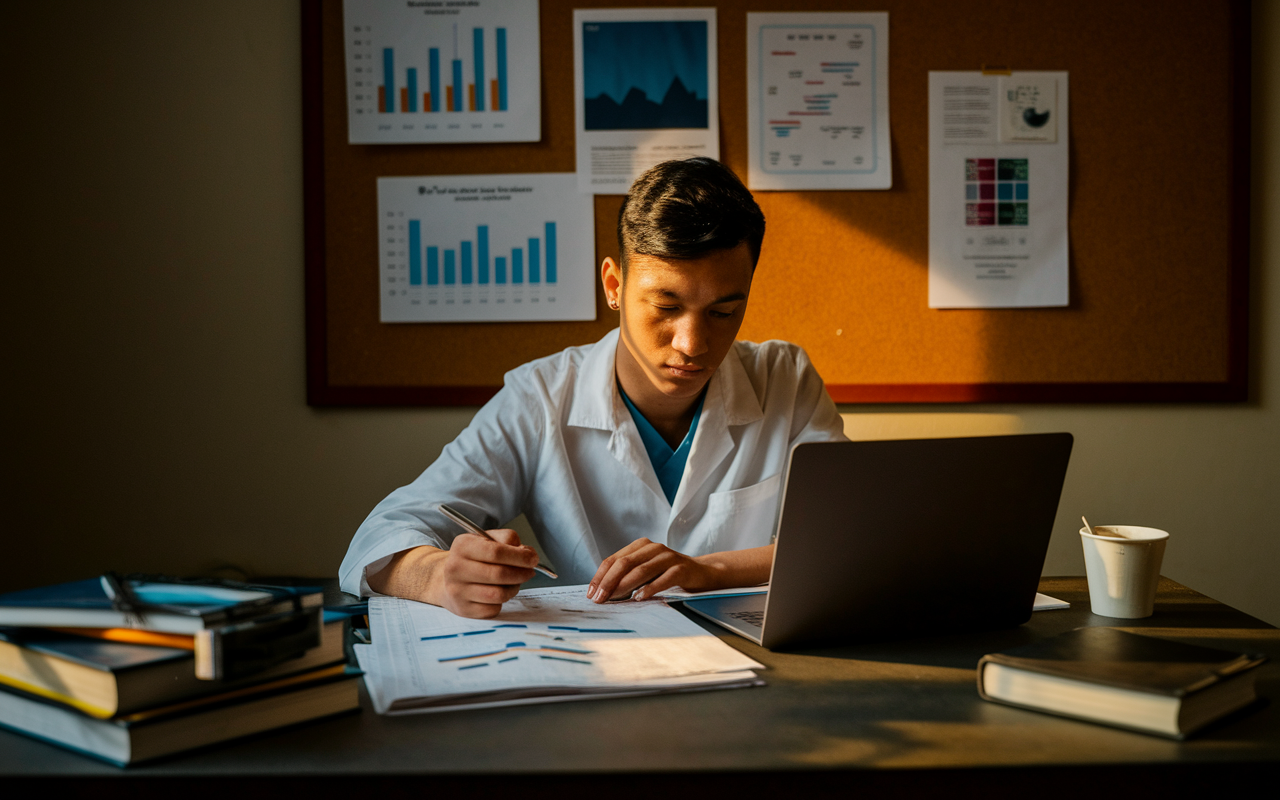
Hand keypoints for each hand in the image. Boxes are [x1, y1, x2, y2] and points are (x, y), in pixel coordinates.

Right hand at [369, 531, 537, 618]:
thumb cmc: (473, 557)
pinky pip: (494, 609)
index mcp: (462, 546)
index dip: (520, 557)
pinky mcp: (463, 609)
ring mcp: (457, 591)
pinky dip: (502, 601)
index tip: (534, 559)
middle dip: (521, 573)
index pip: (496, 552)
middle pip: (499, 574)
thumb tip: (527, 553)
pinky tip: (498, 592)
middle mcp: (455, 568)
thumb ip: (508, 540)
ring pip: (498, 594)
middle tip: (530, 572)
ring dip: (514, 588)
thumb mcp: (486, 539)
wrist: (446, 579)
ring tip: (514, 582)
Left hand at [586, 538, 718, 602]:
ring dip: (624, 585)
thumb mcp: (646, 571)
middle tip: (599, 598)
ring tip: (613, 598)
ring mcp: (669, 557)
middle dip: (608, 581)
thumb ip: (627, 576)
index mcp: (641, 546)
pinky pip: (663, 578)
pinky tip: (639, 597)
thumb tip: (602, 592)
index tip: (591, 593)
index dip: (600, 576)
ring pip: (642, 569)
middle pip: (625, 563)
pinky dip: (650, 588)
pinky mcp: (682, 568)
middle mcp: (654, 548)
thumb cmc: (669, 574)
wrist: (703, 573)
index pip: (614, 559)